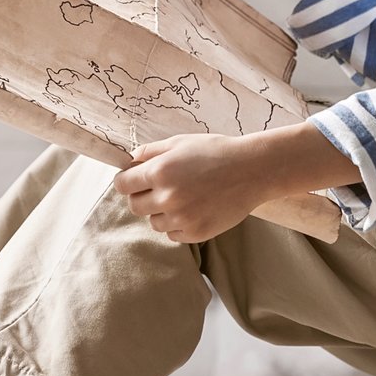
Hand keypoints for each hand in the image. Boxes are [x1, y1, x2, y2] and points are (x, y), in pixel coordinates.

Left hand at [112, 133, 267, 243]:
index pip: (122, 185)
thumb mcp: (181, 142)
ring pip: (153, 222)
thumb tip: (129, 160)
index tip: (134, 180)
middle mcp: (167, 197)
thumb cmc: (216, 152)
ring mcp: (182, 219)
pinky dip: (178, 224)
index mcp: (160, 171)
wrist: (253, 171)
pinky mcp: (196, 233)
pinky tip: (194, 208)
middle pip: (135, 206)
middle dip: (142, 196)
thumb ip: (151, 151)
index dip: (127, 181)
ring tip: (183, 197)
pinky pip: (173, 234)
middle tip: (161, 188)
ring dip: (161, 212)